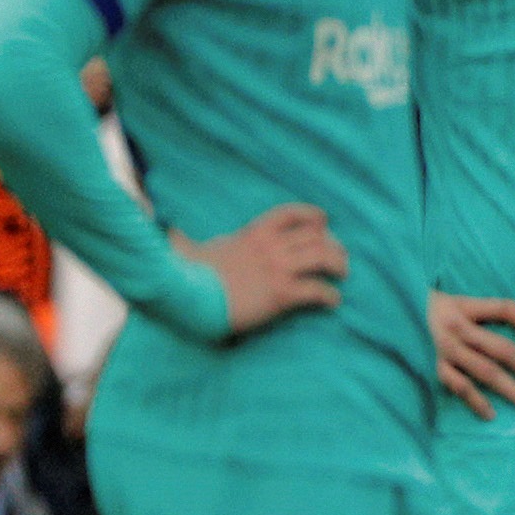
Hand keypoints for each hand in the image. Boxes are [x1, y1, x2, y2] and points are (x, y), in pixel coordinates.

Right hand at [176, 203, 346, 335]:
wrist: (188, 298)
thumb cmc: (190, 275)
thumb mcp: (199, 247)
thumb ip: (203, 238)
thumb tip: (173, 233)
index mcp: (254, 232)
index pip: (291, 213)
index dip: (312, 215)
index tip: (324, 221)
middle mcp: (271, 246)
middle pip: (316, 236)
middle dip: (333, 245)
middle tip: (340, 257)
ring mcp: (278, 268)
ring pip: (323, 257)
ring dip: (338, 265)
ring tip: (342, 274)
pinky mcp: (281, 293)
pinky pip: (317, 290)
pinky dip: (330, 295)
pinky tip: (333, 301)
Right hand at [431, 291, 514, 420]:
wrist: (390, 313)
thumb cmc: (432, 309)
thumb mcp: (457, 301)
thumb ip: (485, 314)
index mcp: (465, 306)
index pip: (506, 309)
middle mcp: (456, 327)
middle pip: (502, 348)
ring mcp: (444, 348)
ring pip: (485, 371)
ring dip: (511, 390)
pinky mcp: (432, 366)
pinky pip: (458, 386)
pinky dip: (475, 401)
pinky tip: (491, 415)